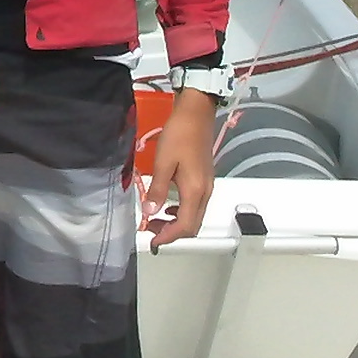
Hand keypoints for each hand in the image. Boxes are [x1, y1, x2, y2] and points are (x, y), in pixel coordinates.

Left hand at [142, 92, 218, 245]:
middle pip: (192, 225)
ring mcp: (207, 187)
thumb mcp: (163, 162)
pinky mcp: (205, 180)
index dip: (168, 237)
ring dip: (176, 223)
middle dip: (172, 232)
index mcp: (195, 191)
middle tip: (150, 230)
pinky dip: (181, 212)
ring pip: (194, 216)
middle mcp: (205, 193)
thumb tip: (150, 212)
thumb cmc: (178, 136)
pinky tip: (167, 205)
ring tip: (154, 219)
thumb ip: (157, 189)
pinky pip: (195, 205)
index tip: (151, 242)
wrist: (196, 115)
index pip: (184, 225)